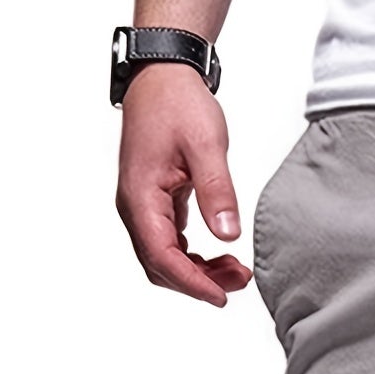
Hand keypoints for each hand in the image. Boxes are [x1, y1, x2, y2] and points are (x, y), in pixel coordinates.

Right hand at [115, 66, 253, 304]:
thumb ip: (217, 191)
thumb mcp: (206, 145)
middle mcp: (134, 206)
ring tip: (236, 270)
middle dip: (198, 282)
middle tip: (240, 280)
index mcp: (140, 196)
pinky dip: (193, 258)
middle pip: (160, 266)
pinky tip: (221, 255)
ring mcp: (142, 206)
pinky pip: (168, 243)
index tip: (222, 297)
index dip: (192, 283)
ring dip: (198, 272)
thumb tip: (228, 236)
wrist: (163, 76)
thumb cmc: (179, 103)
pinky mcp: (154, 202)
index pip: (161, 257)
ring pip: (164, 258)